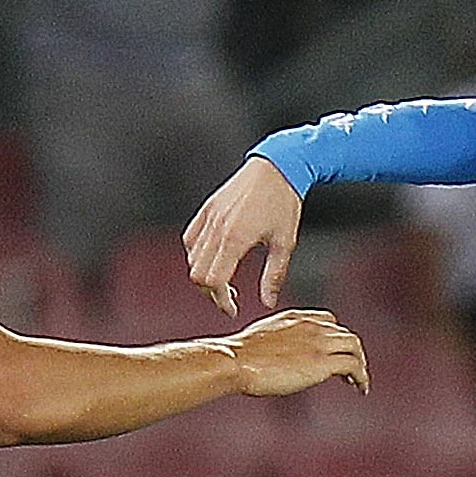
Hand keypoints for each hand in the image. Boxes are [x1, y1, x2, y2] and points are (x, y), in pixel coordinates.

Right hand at [185, 157, 304, 315]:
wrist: (277, 167)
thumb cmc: (284, 202)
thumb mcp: (285, 243)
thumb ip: (274, 276)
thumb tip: (268, 302)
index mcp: (236, 239)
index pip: (213, 281)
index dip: (221, 301)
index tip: (233, 309)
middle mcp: (217, 228)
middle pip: (197, 274)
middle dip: (212, 292)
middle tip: (231, 298)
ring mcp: (209, 217)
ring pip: (192, 258)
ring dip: (204, 274)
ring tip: (225, 278)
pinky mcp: (206, 209)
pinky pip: (190, 239)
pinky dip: (197, 254)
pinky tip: (215, 258)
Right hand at [217, 308, 369, 396]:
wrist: (235, 361)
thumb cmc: (238, 357)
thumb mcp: (260, 340)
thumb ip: (276, 343)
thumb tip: (274, 359)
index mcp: (295, 318)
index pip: (328, 320)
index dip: (335, 337)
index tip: (335, 353)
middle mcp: (311, 326)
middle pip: (344, 333)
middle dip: (351, 352)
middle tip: (351, 371)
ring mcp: (318, 342)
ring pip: (354, 346)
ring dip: (360, 364)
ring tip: (359, 382)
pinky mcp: (322, 362)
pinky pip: (354, 365)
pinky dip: (361, 377)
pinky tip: (360, 388)